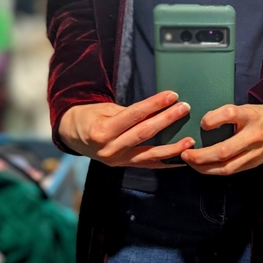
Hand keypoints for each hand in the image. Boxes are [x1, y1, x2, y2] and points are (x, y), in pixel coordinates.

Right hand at [59, 91, 194, 167]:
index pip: (134, 115)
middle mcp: (110, 149)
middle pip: (144, 133)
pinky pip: (149, 165)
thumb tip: (158, 107)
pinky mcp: (124, 167)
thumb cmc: (90, 117)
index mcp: (102, 131)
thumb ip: (129, 112)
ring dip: (172, 148)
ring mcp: (118, 161)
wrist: (72, 136)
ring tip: (190, 140)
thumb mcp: (104, 109)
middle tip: (184, 108)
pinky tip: (182, 158)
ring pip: (149, 154)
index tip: (172, 95)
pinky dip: (166, 162)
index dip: (154, 104)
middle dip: (167, 120)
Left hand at [181, 104, 262, 175]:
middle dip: (201, 155)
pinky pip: (231, 171)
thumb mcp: (246, 108)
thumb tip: (203, 123)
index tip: (202, 123)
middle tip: (185, 153)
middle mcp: (253, 136)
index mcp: (251, 116)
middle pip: (224, 150)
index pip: (230, 114)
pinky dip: (214, 170)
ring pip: (226, 167)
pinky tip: (203, 167)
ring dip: (204, 167)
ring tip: (190, 162)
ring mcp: (254, 153)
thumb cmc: (259, 116)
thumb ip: (227, 114)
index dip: (213, 119)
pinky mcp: (253, 164)